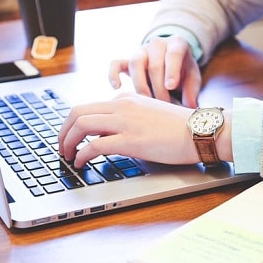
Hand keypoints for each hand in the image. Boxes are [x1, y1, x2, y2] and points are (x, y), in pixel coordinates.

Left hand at [58, 92, 198, 167]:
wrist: (200, 131)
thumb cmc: (181, 128)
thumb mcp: (150, 115)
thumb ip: (129, 120)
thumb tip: (109, 136)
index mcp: (126, 99)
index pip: (90, 107)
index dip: (74, 124)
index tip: (71, 137)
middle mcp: (122, 106)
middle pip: (78, 112)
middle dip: (63, 131)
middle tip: (62, 147)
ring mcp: (125, 122)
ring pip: (81, 125)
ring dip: (68, 142)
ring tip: (67, 156)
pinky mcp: (130, 140)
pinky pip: (94, 145)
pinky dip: (81, 155)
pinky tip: (81, 163)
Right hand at [108, 36, 201, 107]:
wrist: (171, 60)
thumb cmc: (183, 71)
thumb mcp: (193, 78)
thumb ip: (192, 91)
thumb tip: (190, 107)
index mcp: (177, 44)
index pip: (173, 54)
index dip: (172, 70)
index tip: (171, 86)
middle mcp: (157, 44)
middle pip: (154, 64)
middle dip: (159, 88)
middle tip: (164, 105)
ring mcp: (141, 52)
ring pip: (135, 63)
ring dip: (141, 85)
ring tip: (147, 102)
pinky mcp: (127, 60)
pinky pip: (116, 64)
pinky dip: (113, 74)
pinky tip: (117, 87)